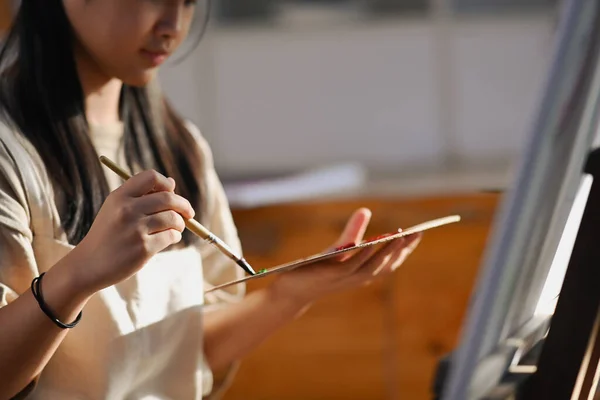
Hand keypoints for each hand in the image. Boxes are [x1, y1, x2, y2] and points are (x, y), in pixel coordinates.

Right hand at [68, 169, 194, 294]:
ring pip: (173, 218)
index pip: (151, 177)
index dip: (166, 183)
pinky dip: (175, 237)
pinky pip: (171, 236)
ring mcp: (136, 229)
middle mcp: (127, 210)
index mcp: (119, 197)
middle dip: (183, 205)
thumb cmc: (107, 234)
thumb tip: (171, 183)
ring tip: (176, 228)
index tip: (172, 192)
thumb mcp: (115, 208)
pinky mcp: (143, 248)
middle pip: (169, 198)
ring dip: (180, 223)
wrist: (89, 264)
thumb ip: (140, 195)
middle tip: (188, 213)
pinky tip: (169, 239)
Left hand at [270, 208, 421, 306]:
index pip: (389, 263)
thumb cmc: (316, 269)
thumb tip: (366, 210)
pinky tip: (372, 243)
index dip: (405, 250)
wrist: (292, 290)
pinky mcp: (330, 274)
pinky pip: (351, 264)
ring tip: (400, 236)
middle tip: (417, 232)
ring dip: (387, 252)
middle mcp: (357, 278)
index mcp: (362, 274)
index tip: (418, 234)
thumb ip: (353, 233)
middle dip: (403, 250)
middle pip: (386, 265)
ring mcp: (344, 278)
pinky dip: (363, 254)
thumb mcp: (337, 249)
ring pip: (372, 266)